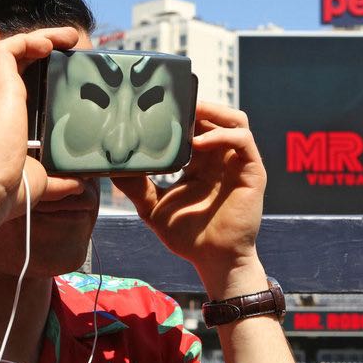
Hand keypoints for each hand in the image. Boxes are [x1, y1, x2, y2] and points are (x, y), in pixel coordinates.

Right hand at [0, 26, 79, 226]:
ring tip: (65, 37)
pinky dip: (30, 40)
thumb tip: (79, 185)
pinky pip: (10, 47)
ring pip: (1, 48)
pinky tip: (52, 44)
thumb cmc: (3, 193)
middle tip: (37, 39)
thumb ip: (58, 181)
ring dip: (34, 38)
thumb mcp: (37, 182)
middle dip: (8, 43)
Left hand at [113, 103, 267, 291]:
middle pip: (215, 116)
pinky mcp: (252, 171)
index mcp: (201, 162)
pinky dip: (222, 135)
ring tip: (189, 114)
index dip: (182, 113)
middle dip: (196, 106)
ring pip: (234, 120)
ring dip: (213, 112)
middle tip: (171, 103)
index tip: (158, 106)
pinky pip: (242, 140)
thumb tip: (110, 167)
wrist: (212, 260)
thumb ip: (135, 186)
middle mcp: (221, 158)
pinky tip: (200, 143)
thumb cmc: (186, 235)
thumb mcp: (152, 206)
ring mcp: (238, 163)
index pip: (196, 125)